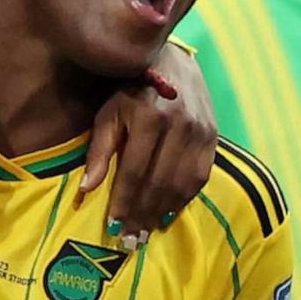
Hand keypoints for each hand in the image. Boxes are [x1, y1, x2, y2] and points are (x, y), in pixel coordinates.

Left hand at [82, 42, 218, 244]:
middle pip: (159, 182)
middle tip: (131, 241)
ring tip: (146, 232)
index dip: (124, 201)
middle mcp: (179, 124)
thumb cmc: (128, 86)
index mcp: (148, 117)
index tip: (114, 227)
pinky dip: (184, 199)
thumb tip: (86, 189)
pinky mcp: (214, 135)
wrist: (169, 58)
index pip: (135, 171)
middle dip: (143, 215)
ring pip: (182, 183)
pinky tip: (168, 213)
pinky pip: (199, 176)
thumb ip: (99, 151)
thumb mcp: (108, 112)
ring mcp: (200, 130)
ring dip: (163, 212)